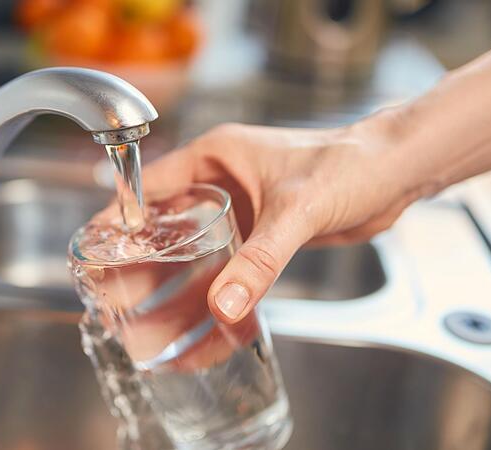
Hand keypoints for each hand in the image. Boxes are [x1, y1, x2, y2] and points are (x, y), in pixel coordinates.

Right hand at [142, 111, 421, 323]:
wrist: (394, 175)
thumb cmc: (350, 164)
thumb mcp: (297, 210)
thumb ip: (261, 258)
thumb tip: (226, 303)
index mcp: (217, 156)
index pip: (150, 186)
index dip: (119, 217)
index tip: (96, 251)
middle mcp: (223, 182)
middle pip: (166, 226)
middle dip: (141, 263)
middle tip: (116, 299)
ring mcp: (242, 210)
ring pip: (194, 251)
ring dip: (174, 285)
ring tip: (148, 323)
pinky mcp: (263, 235)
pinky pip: (227, 266)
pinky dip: (212, 292)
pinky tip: (201, 322)